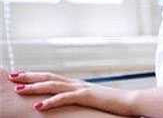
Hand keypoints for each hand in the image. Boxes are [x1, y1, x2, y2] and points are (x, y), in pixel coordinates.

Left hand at [8, 70, 134, 114]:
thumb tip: (71, 100)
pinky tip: (38, 106)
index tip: (21, 75)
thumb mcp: (93, 100)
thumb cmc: (113, 103)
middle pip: (49, 77)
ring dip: (35, 87)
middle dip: (30, 76)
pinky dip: (51, 101)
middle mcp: (77, 83)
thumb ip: (81, 98)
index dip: (36, 76)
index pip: (53, 77)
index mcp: (78, 84)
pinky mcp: (87, 96)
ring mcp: (82, 88)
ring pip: (54, 85)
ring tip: (19, 89)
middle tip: (12, 76)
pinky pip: (65, 98)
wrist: (131, 101)